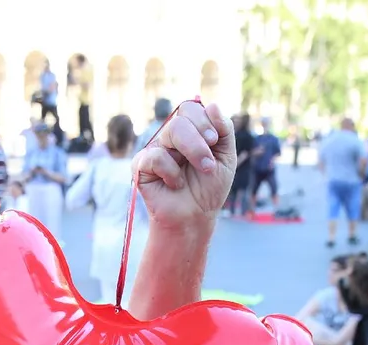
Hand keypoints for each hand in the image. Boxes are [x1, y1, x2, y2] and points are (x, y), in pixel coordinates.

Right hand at [133, 101, 234, 230]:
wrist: (196, 217)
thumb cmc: (209, 188)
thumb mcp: (226, 157)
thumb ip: (224, 130)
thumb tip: (213, 105)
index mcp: (189, 131)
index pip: (191, 108)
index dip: (205, 121)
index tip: (215, 141)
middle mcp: (169, 137)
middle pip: (181, 118)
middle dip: (200, 141)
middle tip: (208, 164)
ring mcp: (155, 149)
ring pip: (171, 131)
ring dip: (192, 153)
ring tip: (199, 171)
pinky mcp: (141, 165)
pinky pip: (156, 156)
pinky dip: (171, 172)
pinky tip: (174, 184)